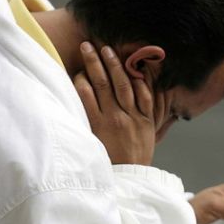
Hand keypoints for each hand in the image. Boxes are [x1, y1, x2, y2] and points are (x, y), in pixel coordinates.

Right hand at [74, 42, 155, 165]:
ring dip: (115, 65)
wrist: (131, 177)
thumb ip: (85, 120)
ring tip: (108, 50)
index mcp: (98, 125)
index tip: (76, 68)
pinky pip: (146, 97)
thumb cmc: (108, 161)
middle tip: (88, 46)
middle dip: (94, 62)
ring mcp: (133, 119)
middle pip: (103, 83)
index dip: (80, 77)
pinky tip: (136, 69)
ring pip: (124, 85)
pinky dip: (141, 82)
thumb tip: (75, 99)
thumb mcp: (91, 142)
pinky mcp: (148, 121)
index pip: (85, 92)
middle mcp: (115, 118)